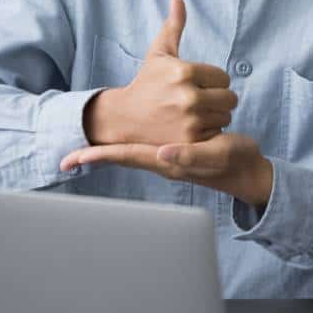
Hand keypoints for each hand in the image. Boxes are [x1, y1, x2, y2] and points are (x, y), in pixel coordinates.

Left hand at [60, 132, 273, 208]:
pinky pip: (142, 149)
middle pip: (120, 156)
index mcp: (165, 160)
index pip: (125, 156)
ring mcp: (165, 156)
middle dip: (94, 156)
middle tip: (65, 158)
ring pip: (129, 151)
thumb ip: (189, 155)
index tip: (71, 160)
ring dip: (106, 151)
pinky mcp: (172, 150)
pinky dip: (125, 145)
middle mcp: (160, 159)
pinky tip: (120, 140)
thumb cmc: (232, 162)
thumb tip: (161, 153)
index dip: (99, 157)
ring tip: (82, 150)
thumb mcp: (214, 154)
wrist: (247, 171)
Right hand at [84, 0, 237, 145]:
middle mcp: (189, 97)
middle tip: (197, 101)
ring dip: (214, 116)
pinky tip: (190, 128)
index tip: (196, 85)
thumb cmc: (146, 82)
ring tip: (192, 114)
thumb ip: (174, 25)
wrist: (125, 118)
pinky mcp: (190, 141)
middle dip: (217, 99)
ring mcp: (190, 121)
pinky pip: (216, 133)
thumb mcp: (159, 52)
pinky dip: (207, 132)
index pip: (223, 78)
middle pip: (230, 98)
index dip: (212, 82)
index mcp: (185, 71)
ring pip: (225, 116)